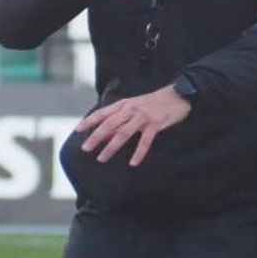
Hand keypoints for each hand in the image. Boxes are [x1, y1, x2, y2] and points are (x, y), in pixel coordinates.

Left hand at [75, 84, 192, 165]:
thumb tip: (105, 132)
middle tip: (85, 149)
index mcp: (125, 104)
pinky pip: (145, 140)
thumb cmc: (156, 102)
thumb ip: (121, 117)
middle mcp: (132, 109)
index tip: (77, 130)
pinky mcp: (156, 123)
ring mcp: (144, 116)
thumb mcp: (136, 105)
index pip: (103, 113)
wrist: (179, 94)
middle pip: (110, 124)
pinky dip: (139, 152)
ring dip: (111, 147)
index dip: (90, 121)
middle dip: (96, 137)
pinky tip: (133, 163)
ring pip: (123, 133)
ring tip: (101, 159)